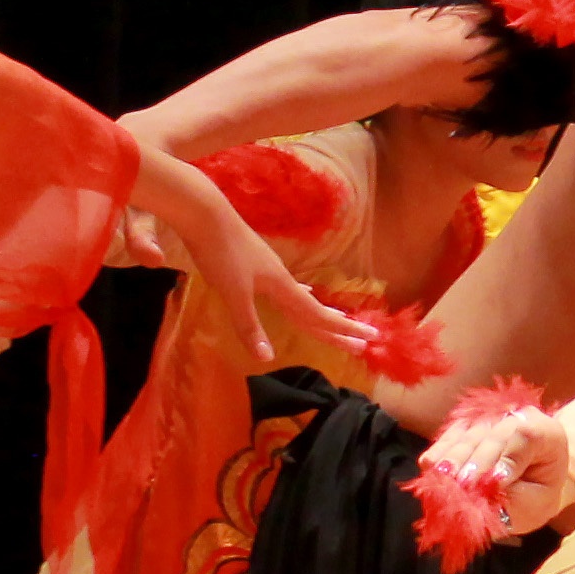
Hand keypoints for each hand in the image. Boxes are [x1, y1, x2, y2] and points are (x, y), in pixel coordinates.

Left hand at [129, 149, 351, 370]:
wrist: (205, 214)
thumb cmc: (220, 253)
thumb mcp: (233, 293)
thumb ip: (250, 326)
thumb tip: (267, 359)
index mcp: (281, 286)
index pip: (317, 315)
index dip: (342, 331)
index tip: (369, 340)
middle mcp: (282, 278)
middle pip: (315, 308)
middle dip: (339, 327)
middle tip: (363, 341)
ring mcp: (270, 269)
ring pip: (302, 298)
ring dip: (321, 312)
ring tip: (339, 320)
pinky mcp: (257, 263)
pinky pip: (288, 287)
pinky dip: (300, 296)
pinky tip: (300, 292)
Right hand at [423, 398, 574, 536]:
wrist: (535, 478)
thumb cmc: (536, 494)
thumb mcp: (538, 504)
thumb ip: (516, 501)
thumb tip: (484, 498)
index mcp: (548, 434)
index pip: (527, 437)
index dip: (509, 458)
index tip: (496, 480)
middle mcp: (519, 417)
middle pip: (494, 435)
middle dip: (476, 462)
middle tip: (462, 483)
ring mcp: (492, 417)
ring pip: (471, 434)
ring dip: (454, 456)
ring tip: (441, 475)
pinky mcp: (470, 422)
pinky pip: (453, 433)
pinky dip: (441, 449)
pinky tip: (430, 464)